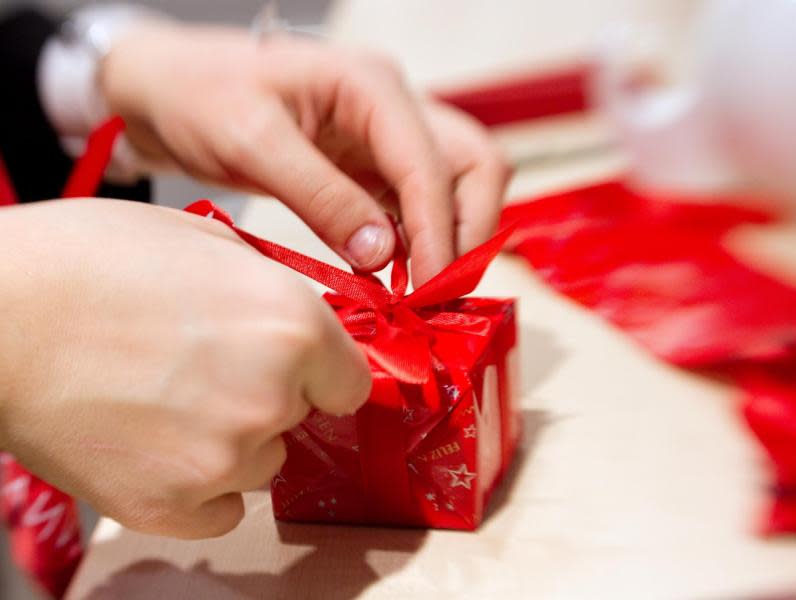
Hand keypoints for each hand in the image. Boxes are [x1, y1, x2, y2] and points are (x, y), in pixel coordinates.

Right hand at [0, 200, 369, 538]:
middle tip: (206, 365)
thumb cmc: (88, 262)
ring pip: (263, 462)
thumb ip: (270, 285)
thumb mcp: (204, 239)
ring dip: (233, 438)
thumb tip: (294, 315)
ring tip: (168, 398)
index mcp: (291, 325)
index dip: (324, 372)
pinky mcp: (170, 506)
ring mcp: (222, 459)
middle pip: (302, 418)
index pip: (351, 383)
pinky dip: (200, 483)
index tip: (300, 368)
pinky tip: (156, 442)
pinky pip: (223, 508)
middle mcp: (270, 396)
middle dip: (269, 394)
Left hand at [101, 23, 510, 285]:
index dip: (440, 233)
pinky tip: (398, 276)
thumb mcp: (253, 142)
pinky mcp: (369, 166)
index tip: (429, 292)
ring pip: (454, 187)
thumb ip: (323, 197)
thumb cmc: (199, 94)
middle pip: (474, 166)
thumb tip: (382, 256)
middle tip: (441, 293)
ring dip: (449, 240)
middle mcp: (393, 106)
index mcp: (371, 86)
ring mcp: (384, 136)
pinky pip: (415, 205)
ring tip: (422, 294)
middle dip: (469, 231)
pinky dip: (418, 242)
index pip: (433, 165)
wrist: (166, 87)